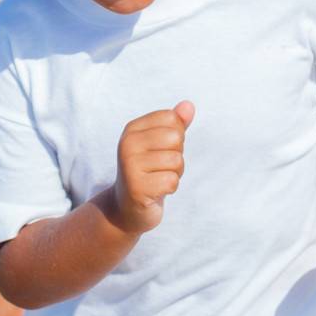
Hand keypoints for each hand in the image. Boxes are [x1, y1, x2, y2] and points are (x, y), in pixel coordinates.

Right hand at [113, 101, 194, 233]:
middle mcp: (127, 144)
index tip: (160, 150)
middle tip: (160, 168)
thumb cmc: (148, 172)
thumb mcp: (160, 144)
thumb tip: (189, 105)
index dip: (176, 136)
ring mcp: (130, 166)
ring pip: (176, 161)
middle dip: (177, 156)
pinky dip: (170, 188)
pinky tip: (156, 191)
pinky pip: (172, 181)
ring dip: (174, 174)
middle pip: (176, 138)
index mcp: (132, 129)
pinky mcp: (137, 188)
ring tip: (158, 179)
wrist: (126, 209)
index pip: (171, 118)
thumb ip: (175, 124)